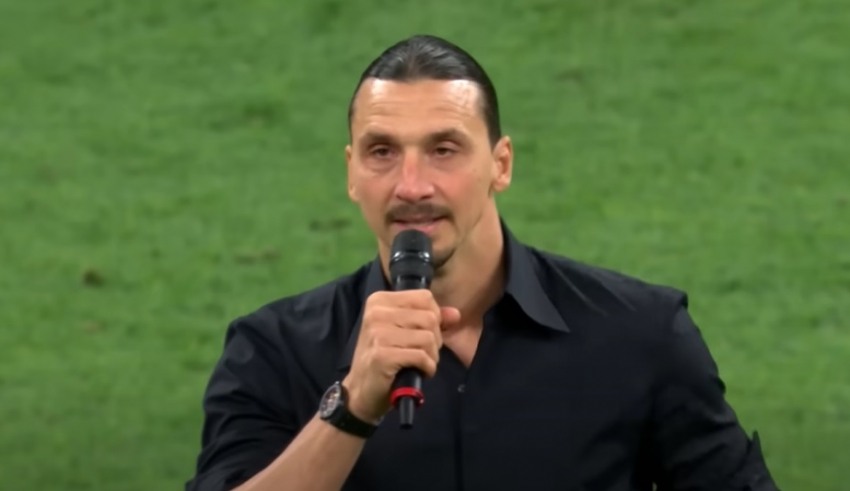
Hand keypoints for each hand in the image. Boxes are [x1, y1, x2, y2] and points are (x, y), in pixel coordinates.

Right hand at [342, 290, 460, 422]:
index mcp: (380, 300)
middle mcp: (376, 313)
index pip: (425, 298)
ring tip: (419, 364)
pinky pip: (421, 356)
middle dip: (435, 340)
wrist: (361, 391)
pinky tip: (418, 372)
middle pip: (430, 318)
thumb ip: (431, 320)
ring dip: (431, 356)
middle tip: (421, 353)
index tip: (422, 334)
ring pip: (428, 338)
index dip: (434, 317)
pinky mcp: (382, 355)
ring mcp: (377, 333)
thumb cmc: (384, 358)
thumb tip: (455, 314)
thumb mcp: (405, 332)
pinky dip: (427, 367)